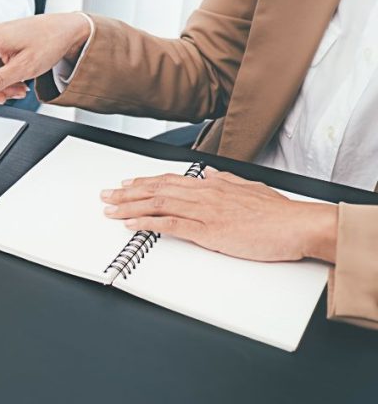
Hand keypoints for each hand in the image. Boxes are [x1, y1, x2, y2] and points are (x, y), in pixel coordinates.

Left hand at [100, 168, 337, 262]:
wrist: (297, 225)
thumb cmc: (278, 213)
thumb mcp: (250, 188)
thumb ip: (226, 180)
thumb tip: (209, 172)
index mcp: (213, 185)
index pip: (170, 180)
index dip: (145, 181)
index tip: (127, 183)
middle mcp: (204, 194)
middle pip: (157, 190)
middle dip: (128, 192)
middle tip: (106, 194)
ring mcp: (204, 212)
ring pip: (157, 204)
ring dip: (129, 206)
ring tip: (109, 209)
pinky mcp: (207, 231)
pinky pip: (169, 225)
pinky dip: (146, 224)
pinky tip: (129, 225)